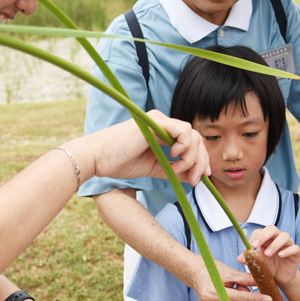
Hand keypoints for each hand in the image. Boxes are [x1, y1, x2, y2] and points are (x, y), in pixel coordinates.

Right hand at [82, 110, 208, 185]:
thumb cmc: (119, 163)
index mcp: (162, 132)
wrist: (97, 158)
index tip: (202, 177)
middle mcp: (163, 123)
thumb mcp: (155, 169)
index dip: (200, 159)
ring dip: (191, 157)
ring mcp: (159, 120)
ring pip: (192, 135)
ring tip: (177, 170)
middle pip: (196, 138)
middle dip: (200, 161)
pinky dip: (185, 146)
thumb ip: (174, 171)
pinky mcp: (155, 121)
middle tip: (196, 180)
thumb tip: (194, 177)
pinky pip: (183, 130)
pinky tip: (174, 157)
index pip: (191, 142)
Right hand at [192, 258, 270, 300]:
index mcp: (213, 292)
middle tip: (239, 286)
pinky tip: (226, 299)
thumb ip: (247, 279)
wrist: (195, 275)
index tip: (268, 299)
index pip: (240, 298)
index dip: (256, 298)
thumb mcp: (230, 272)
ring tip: (231, 291)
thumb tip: (263, 282)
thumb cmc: (212, 270)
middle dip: (246, 298)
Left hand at [239, 225, 299, 286]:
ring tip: (267, 254)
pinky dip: (287, 250)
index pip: (260, 231)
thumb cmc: (268, 267)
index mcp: (266, 239)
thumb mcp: (257, 264)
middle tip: (256, 246)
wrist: (280, 279)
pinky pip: (294, 247)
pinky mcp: (296, 253)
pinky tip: (281, 255)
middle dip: (263, 236)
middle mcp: (277, 238)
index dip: (255, 237)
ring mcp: (288, 244)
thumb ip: (249, 260)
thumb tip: (239, 258)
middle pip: (272, 228)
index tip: (250, 246)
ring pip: (284, 236)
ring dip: (275, 244)